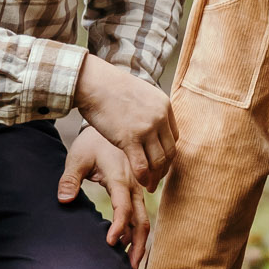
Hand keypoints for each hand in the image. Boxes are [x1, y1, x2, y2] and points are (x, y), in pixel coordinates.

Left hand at [60, 126, 150, 265]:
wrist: (110, 125)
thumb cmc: (91, 143)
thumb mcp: (77, 158)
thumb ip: (69, 179)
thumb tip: (64, 200)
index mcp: (120, 177)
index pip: (124, 207)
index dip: (119, 226)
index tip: (110, 244)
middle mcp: (134, 184)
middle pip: (141, 219)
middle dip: (138, 245)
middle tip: (130, 268)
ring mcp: (138, 187)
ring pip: (143, 219)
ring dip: (138, 241)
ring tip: (130, 264)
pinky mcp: (136, 190)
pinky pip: (140, 214)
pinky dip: (134, 231)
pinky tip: (125, 244)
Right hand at [74, 52, 176, 184]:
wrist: (94, 82)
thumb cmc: (110, 87)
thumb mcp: (140, 93)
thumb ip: (149, 109)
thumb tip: (149, 122)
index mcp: (164, 105)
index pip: (174, 136)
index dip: (167, 152)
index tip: (160, 162)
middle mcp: (159, 117)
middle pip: (169, 151)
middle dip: (164, 168)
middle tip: (157, 179)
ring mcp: (146, 128)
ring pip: (158, 161)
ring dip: (155, 176)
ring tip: (150, 185)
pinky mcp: (129, 139)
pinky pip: (142, 165)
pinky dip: (143, 177)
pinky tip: (141, 183)